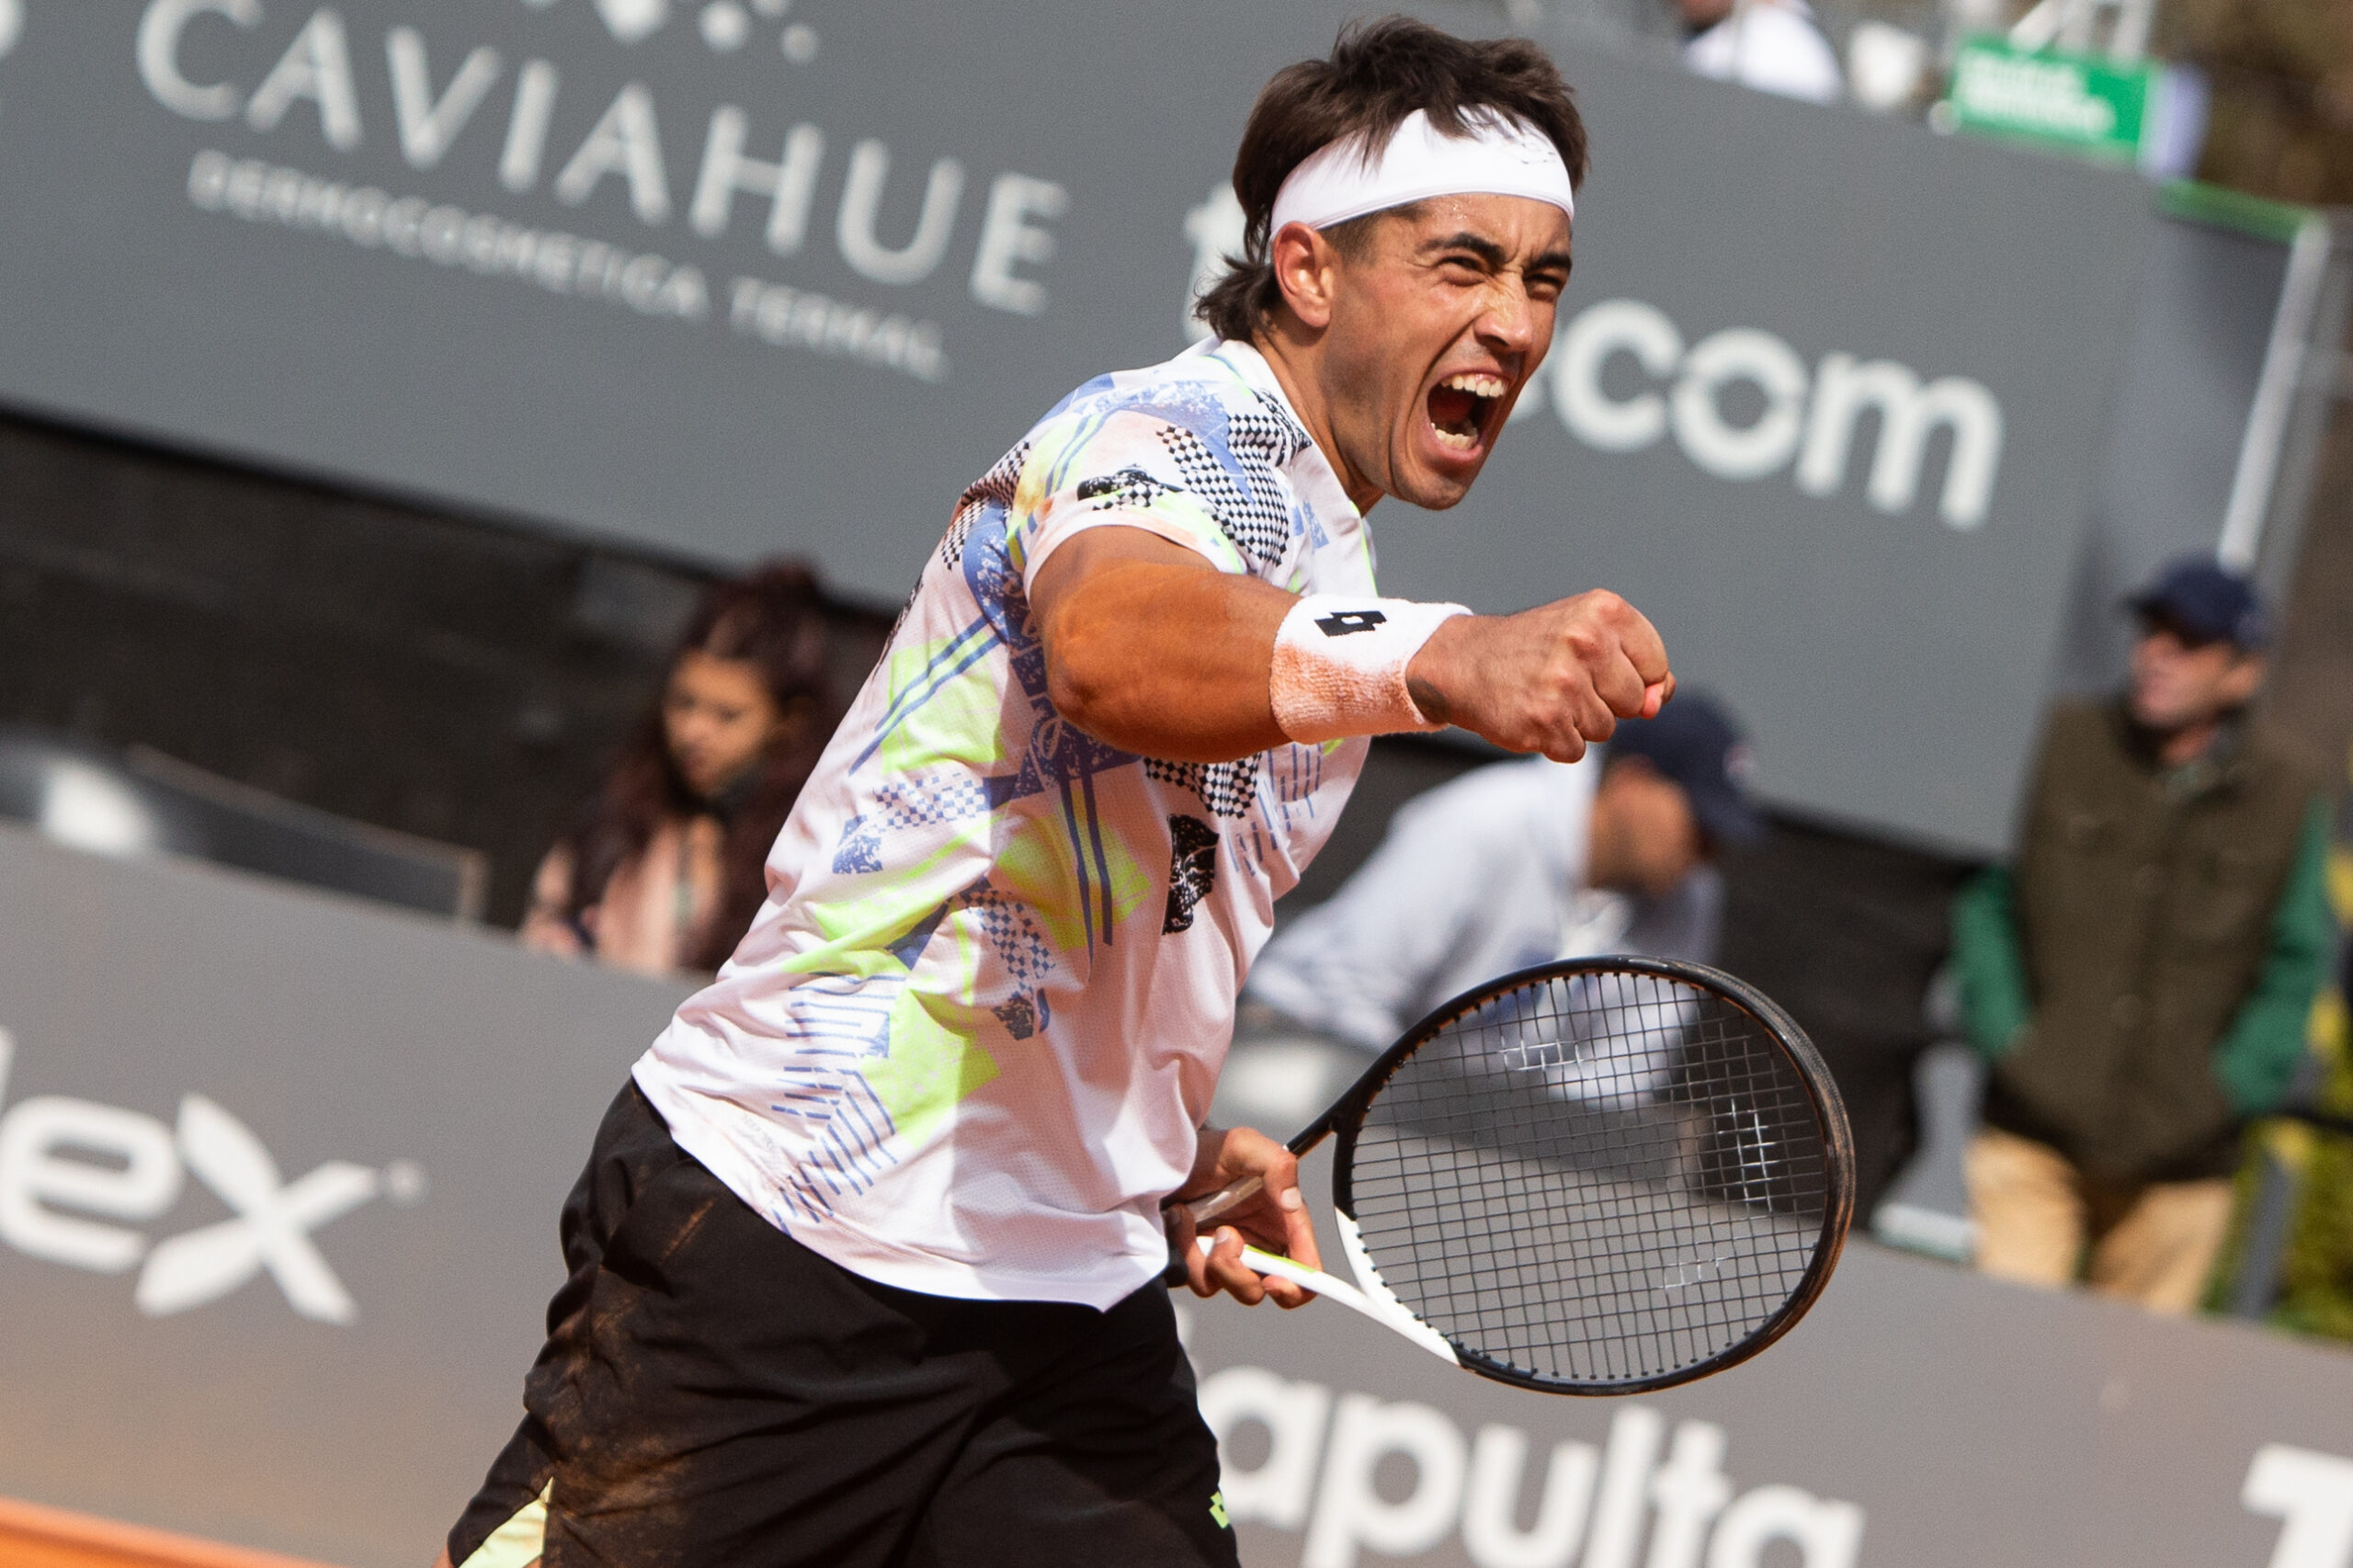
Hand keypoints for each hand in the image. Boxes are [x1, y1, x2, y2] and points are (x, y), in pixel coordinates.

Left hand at [1165, 1126, 1320, 1307]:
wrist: (1168, 1156)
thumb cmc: (1212, 1150)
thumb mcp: (1245, 1146)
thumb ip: (1277, 1166)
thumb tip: (1292, 1202)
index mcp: (1282, 1223)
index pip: (1305, 1269)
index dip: (1298, 1286)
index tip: (1274, 1282)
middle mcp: (1258, 1245)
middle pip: (1264, 1290)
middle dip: (1242, 1275)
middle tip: (1226, 1239)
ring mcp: (1227, 1256)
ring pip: (1226, 1286)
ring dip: (1207, 1256)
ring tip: (1194, 1216)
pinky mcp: (1199, 1261)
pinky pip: (1196, 1277)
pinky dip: (1185, 1249)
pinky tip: (1180, 1219)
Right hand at [1404, 590, 1671, 761]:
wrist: (1465, 662)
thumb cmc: (1536, 650)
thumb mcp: (1589, 635)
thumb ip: (1637, 666)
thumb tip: (1657, 704)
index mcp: (1605, 611)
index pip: (1655, 665)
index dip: (1631, 676)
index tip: (1595, 666)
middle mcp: (1586, 641)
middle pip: (1633, 701)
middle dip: (1605, 701)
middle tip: (1564, 681)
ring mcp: (1565, 682)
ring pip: (1605, 728)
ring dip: (1577, 722)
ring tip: (1545, 695)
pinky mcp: (1545, 719)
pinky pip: (1576, 750)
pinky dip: (1555, 742)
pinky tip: (1532, 715)